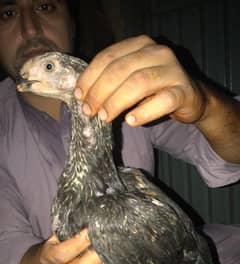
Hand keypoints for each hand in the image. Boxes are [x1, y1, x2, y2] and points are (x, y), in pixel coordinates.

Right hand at [40, 228, 117, 263]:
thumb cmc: (58, 243)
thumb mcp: (56, 235)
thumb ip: (69, 228)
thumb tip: (90, 213)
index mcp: (50, 258)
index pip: (61, 253)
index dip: (76, 243)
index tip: (89, 230)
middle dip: (96, 256)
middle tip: (109, 241)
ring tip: (121, 250)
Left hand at [75, 35, 206, 125]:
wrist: (192, 98)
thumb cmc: (156, 90)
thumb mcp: (132, 79)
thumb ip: (111, 81)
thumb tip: (82, 96)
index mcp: (140, 45)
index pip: (108, 56)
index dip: (90, 77)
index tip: (79, 96)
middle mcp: (157, 52)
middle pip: (120, 69)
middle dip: (100, 91)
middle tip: (89, 111)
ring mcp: (172, 71)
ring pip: (139, 83)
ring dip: (117, 102)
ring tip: (105, 117)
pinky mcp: (183, 91)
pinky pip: (162, 101)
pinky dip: (143, 112)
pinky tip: (130, 121)